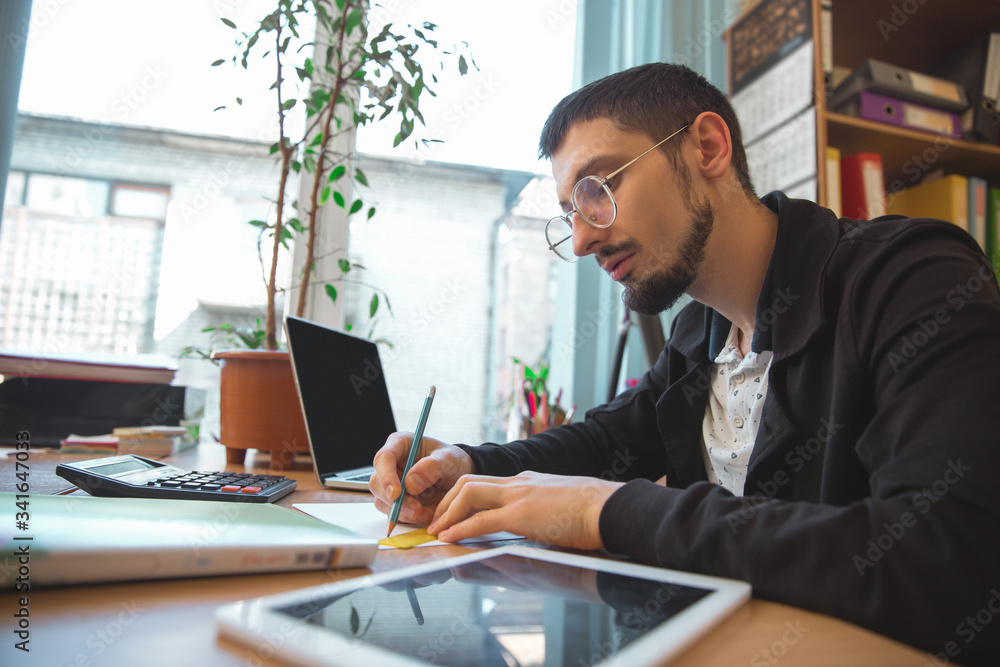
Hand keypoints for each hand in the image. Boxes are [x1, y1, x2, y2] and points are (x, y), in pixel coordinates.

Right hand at [369, 432, 473, 525]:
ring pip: (382, 501)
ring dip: (402, 512)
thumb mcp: (450, 459)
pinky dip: (408, 519)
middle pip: (377, 483)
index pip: (383, 458)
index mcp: (400, 444)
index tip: (397, 493)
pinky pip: (392, 514)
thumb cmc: (452, 462)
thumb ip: (432, 466)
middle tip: (417, 510)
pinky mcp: (395, 501)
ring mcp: (390, 484)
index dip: (386, 476)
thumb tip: (410, 482)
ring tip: (427, 514)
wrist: (458, 479)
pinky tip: (425, 516)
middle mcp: (391, 464)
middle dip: (395, 501)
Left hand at [427, 471, 621, 550]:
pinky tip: (450, 538)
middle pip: (469, 482)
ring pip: (468, 493)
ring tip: (438, 531)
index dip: (462, 498)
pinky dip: (460, 528)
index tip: (451, 515)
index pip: (485, 483)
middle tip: (436, 523)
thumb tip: (535, 526)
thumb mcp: (559, 506)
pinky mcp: (522, 513)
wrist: (610, 508)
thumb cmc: (593, 512)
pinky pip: (481, 519)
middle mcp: (519, 482)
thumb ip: (541, 511)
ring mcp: (519, 495)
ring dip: (448, 513)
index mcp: (527, 481)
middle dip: (447, 502)